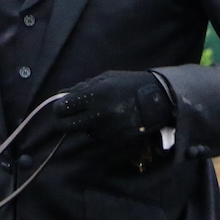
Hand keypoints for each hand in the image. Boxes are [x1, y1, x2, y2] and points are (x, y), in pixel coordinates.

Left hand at [54, 70, 174, 142]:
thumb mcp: (105, 79)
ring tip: (100, 114)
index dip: (59, 107)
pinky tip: (110, 122)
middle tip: (68, 116)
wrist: (160, 100)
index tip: (61, 106)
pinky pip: (98, 138)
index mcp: (96, 95)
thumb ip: (82, 87)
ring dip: (85, 126)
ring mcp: (108, 129)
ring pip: (83, 132)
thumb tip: (61, 95)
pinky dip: (99, 132)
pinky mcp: (117, 140)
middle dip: (63, 121)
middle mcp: (100, 114)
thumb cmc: (130, 84)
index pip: (62, 108)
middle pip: (66, 126)